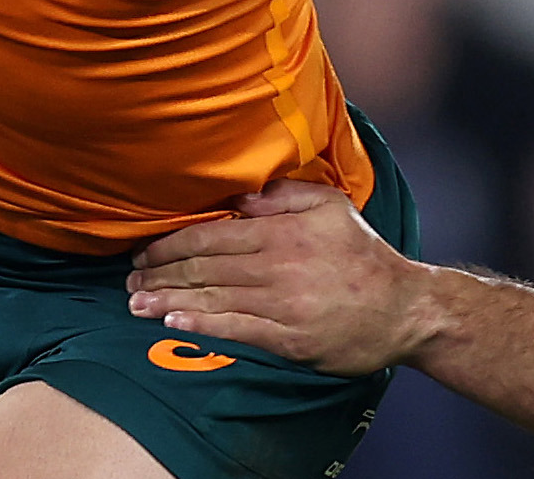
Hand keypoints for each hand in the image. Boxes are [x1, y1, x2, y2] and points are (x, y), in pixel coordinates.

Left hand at [127, 180, 440, 375]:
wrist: (405, 309)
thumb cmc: (364, 254)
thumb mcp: (331, 206)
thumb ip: (284, 195)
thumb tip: (239, 196)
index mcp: (281, 232)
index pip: (212, 234)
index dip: (171, 242)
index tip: (144, 249)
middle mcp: (276, 266)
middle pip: (204, 266)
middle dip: (160, 271)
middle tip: (129, 277)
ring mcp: (281, 304)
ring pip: (212, 298)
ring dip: (168, 299)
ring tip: (135, 302)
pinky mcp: (288, 339)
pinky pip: (235, 329)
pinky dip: (201, 324)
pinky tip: (173, 322)